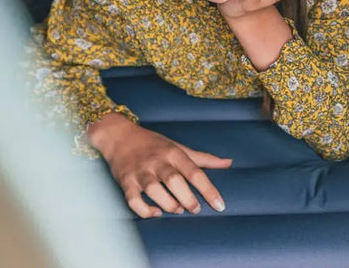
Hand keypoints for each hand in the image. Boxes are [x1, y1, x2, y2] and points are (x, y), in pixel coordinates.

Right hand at [87, 113, 231, 217]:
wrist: (119, 136)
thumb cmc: (154, 144)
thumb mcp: (179, 147)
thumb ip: (203, 158)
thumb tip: (229, 163)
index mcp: (174, 153)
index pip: (195, 172)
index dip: (209, 190)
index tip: (220, 205)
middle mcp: (158, 161)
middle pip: (174, 180)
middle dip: (188, 197)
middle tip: (196, 209)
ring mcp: (140, 172)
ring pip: (154, 190)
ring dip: (168, 203)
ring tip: (178, 210)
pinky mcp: (126, 182)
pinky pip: (133, 200)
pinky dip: (144, 210)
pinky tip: (156, 213)